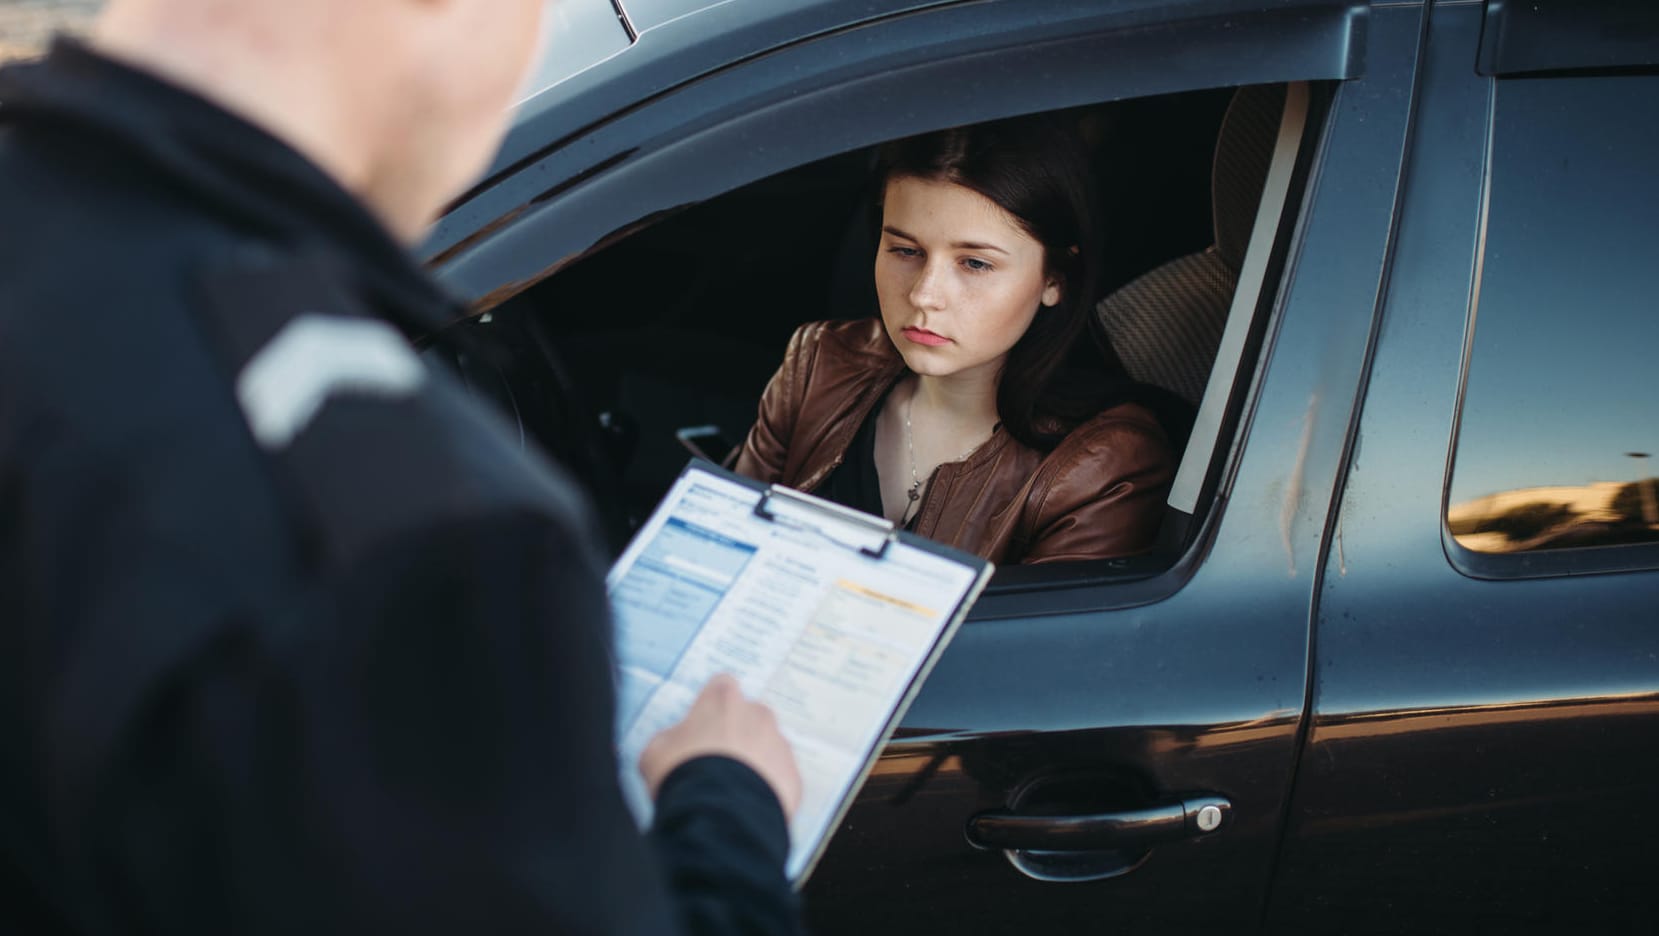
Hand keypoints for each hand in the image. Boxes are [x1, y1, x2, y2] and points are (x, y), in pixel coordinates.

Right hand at [638, 674, 802, 818]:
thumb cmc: (683, 775)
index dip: (711, 706)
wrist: (718, 816)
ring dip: (754, 761)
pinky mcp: (793, 776)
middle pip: (749, 716)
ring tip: (732, 789)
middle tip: (717, 761)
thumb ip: (671, 738)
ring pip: (768, 747)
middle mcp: (758, 715)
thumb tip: (675, 742)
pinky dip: (768, 788)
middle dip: (736, 733)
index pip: (721, 686)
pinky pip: (780, 778)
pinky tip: (747, 804)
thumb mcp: (656, 750)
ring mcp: (780, 745)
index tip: (704, 723)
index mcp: (723, 700)